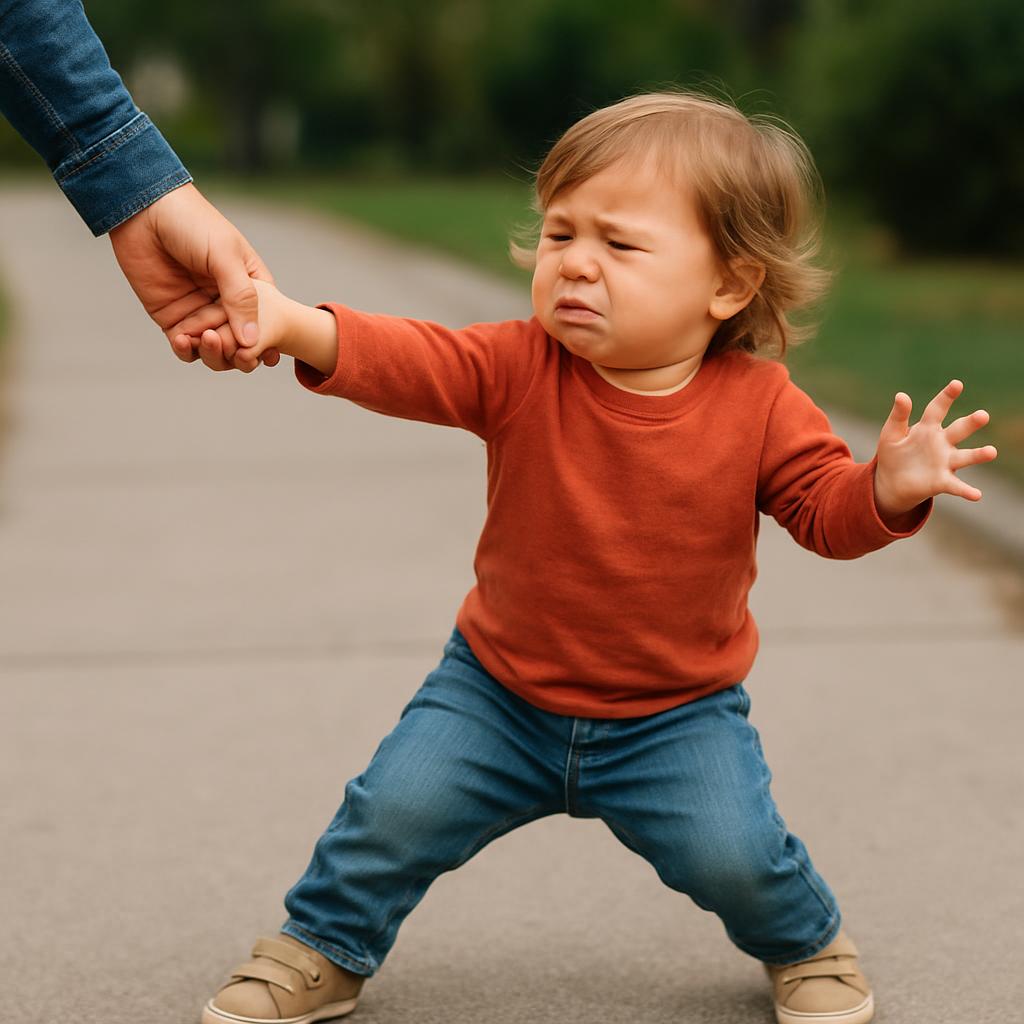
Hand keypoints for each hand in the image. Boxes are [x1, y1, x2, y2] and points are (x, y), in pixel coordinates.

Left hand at [108, 182, 280, 369]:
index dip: (264, 343)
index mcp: (251, 287)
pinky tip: (183, 340)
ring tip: (206, 339)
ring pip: (214, 350)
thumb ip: (240, 297)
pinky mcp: (173, 317)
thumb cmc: (192, 224)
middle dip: (235, 350)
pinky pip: (185, 345)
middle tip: (227, 343)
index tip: (262, 352)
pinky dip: (187, 350)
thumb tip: (252, 341)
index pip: (264, 325)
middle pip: (240, 343)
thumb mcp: (224, 256)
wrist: (143, 209)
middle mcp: (227, 304)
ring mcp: (200, 312)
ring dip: (213, 353)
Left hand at [874, 379, 997, 520]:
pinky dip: (967, 491)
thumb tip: (902, 395)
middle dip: (971, 423)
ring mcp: (944, 462)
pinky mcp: (942, 481)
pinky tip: (977, 495)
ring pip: (965, 457)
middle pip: (959, 430)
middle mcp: (942, 443)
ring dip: (978, 455)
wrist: (891, 482)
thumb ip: (898, 416)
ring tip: (991, 452)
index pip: (937, 409)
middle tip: (983, 416)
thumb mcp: (891, 434)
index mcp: (928, 428)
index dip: (946, 397)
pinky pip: (956, 486)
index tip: (957, 384)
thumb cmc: (894, 454)